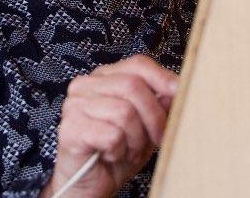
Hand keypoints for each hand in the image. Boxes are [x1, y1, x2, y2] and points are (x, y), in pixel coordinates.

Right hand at [42, 54, 177, 197]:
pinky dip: (120, 151)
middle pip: (133, 86)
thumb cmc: (116, 153)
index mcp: (104, 78)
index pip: (137, 64)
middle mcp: (85, 85)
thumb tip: (177, 89)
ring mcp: (75, 105)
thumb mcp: (145, 126)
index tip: (178, 93)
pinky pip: (112, 135)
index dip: (162, 78)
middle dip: (154, 116)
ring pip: (124, 111)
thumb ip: (158, 105)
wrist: (89, 185)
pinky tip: (112, 155)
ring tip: (130, 151)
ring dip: (136, 139)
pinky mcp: (71, 129)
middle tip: (157, 138)